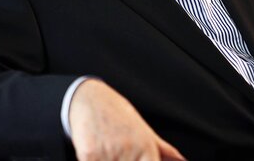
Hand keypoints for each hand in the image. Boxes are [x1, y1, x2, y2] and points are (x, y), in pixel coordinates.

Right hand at [68, 79, 185, 160]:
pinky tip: (96, 150)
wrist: (90, 98)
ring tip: (108, 150)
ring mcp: (108, 154)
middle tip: (119, 153)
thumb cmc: (119, 115)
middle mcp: (129, 150)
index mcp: (146, 147)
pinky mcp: (88, 155)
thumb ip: (165, 151)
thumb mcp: (144, 130)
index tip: (135, 159)